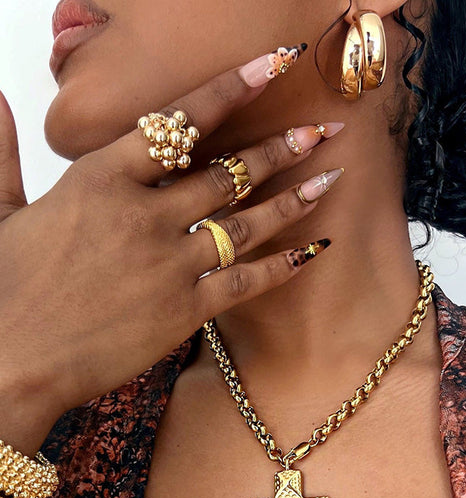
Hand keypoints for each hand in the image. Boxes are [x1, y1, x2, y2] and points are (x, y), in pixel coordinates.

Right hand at [0, 56, 341, 423]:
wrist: (12, 361)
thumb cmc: (5, 287)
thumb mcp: (0, 209)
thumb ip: (4, 150)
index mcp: (99, 179)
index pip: (176, 121)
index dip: (230, 88)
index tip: (272, 65)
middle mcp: (144, 215)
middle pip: (227, 172)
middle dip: (279, 148)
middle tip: (321, 131)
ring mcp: (169, 264)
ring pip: (246, 223)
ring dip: (293, 198)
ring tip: (331, 178)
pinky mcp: (184, 311)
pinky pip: (246, 282)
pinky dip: (283, 266)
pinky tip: (314, 250)